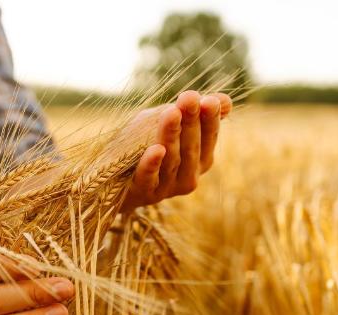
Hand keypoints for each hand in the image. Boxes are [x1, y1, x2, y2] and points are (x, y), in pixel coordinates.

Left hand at [121, 91, 231, 209]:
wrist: (111, 178)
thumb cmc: (143, 145)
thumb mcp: (165, 123)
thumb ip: (192, 113)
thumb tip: (225, 100)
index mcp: (200, 159)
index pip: (209, 137)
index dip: (209, 119)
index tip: (208, 99)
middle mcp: (188, 176)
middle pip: (192, 148)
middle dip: (191, 121)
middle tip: (189, 98)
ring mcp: (167, 187)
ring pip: (172, 160)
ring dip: (171, 136)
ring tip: (172, 113)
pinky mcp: (143, 193)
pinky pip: (149, 178)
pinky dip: (152, 164)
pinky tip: (155, 149)